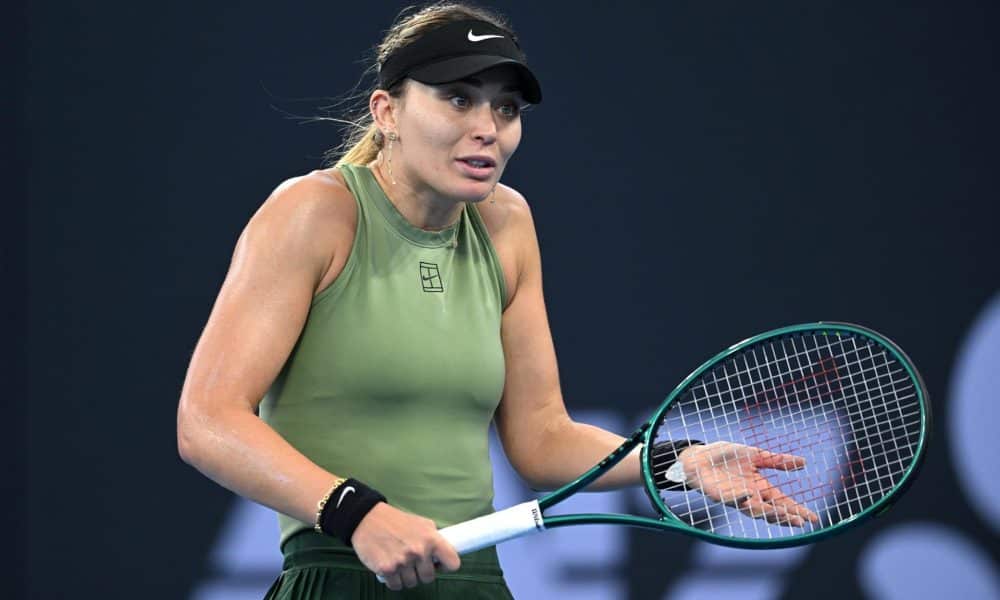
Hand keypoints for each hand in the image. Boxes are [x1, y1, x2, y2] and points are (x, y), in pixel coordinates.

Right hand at [350, 503, 460, 589]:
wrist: (368, 519)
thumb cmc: (396, 521)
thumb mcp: (421, 523)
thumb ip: (433, 538)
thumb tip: (444, 553)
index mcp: (431, 539)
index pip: (453, 563)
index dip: (446, 566)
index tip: (439, 564)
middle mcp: (419, 551)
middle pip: (429, 578)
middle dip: (422, 572)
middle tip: (414, 562)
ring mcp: (402, 562)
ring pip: (412, 583)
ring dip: (407, 576)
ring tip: (400, 562)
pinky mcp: (387, 569)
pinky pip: (396, 586)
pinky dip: (394, 580)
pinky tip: (391, 568)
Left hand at [678, 442, 820, 526]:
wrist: (700, 456)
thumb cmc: (726, 456)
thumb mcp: (756, 455)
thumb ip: (777, 461)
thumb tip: (804, 462)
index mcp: (761, 487)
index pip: (783, 502)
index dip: (797, 511)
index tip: (813, 519)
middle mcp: (751, 496)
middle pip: (772, 511)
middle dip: (786, 517)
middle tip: (801, 523)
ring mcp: (736, 498)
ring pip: (755, 511)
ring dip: (769, 513)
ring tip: (783, 515)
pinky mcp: (721, 497)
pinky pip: (733, 499)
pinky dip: (742, 497)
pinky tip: (750, 494)